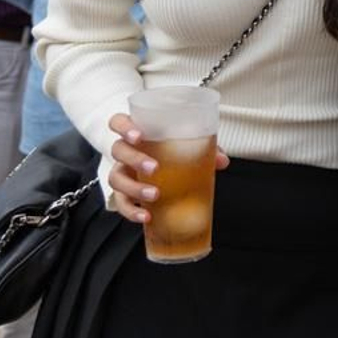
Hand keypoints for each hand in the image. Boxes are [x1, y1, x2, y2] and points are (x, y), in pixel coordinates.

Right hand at [107, 112, 229, 223]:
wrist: (157, 167)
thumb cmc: (169, 148)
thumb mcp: (185, 144)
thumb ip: (203, 148)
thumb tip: (222, 160)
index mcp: (136, 133)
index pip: (118, 122)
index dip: (124, 127)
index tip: (138, 136)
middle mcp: (125, 151)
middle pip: (118, 150)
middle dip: (134, 159)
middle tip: (154, 168)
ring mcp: (121, 171)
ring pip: (115, 178)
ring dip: (134, 187)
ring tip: (154, 194)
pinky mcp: (123, 192)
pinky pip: (121, 203)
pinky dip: (132, 211)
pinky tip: (146, 215)